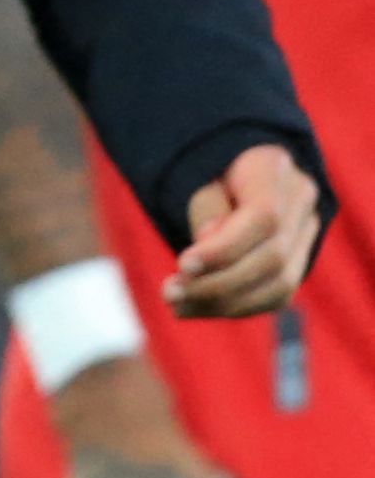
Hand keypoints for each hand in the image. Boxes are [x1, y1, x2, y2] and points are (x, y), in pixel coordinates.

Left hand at [166, 144, 321, 318]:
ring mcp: (307, 234)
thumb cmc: (206, 169)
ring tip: (177, 306)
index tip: (183, 266)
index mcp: (274, 169)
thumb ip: (206, 205)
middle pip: (273, 258)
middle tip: (170, 294)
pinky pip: (275, 296)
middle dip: (218, 283)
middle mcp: (301, 202)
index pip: (264, 217)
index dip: (225, 248)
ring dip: (224, 303)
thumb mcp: (197, 172)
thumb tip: (208, 240)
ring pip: (279, 285)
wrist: (234, 171)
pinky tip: (198, 308)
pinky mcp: (299, 263)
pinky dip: (236, 308)